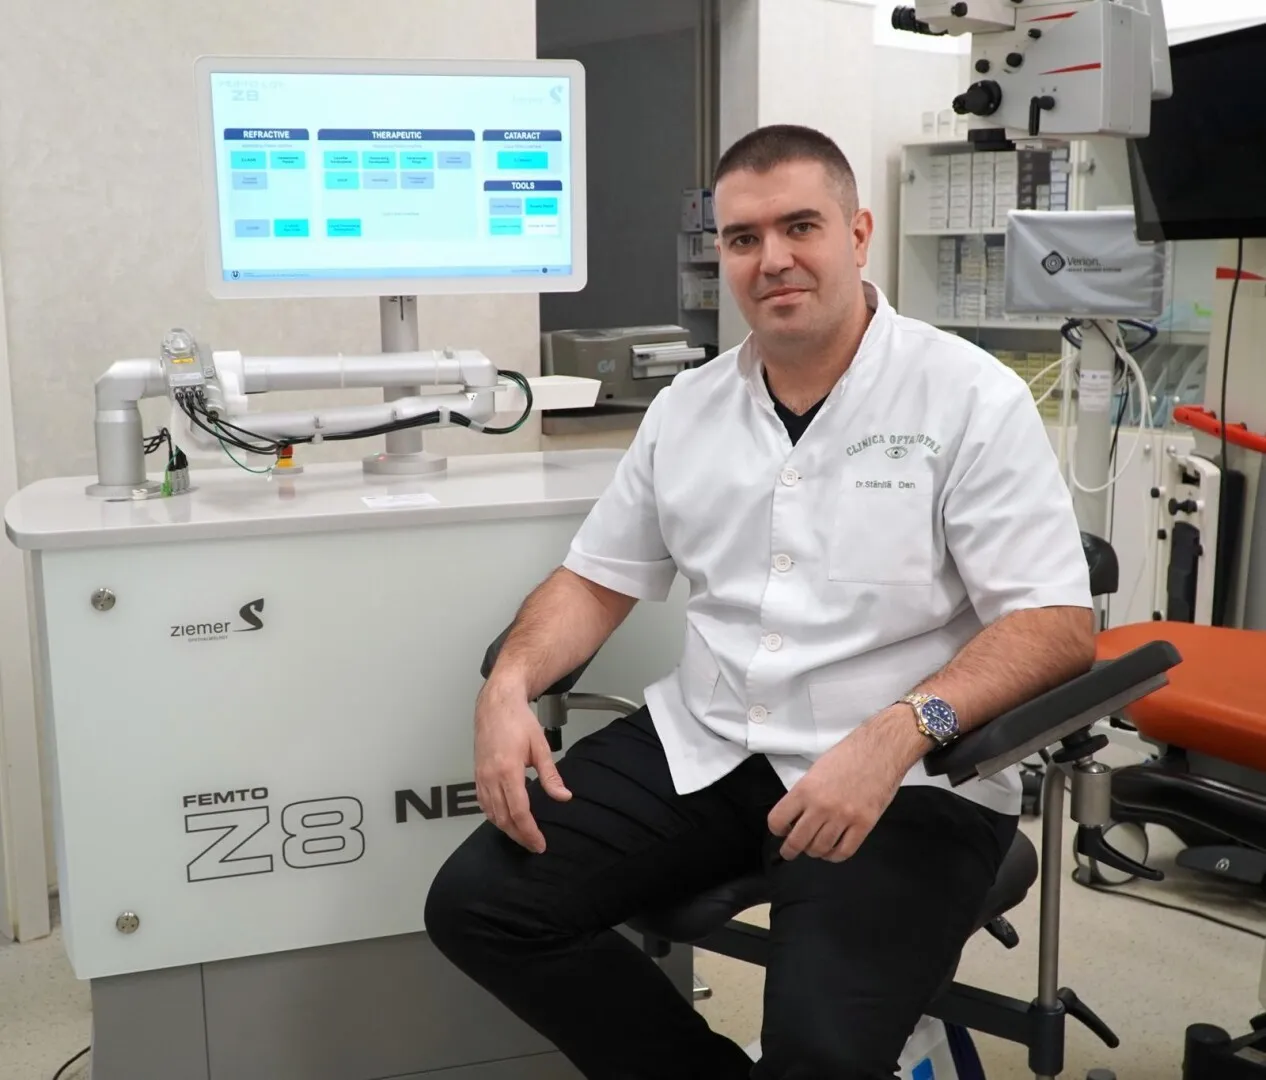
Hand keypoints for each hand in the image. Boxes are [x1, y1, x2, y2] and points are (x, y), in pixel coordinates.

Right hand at [473, 680, 571, 852]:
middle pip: (503, 818)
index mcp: (508, 770)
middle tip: (534, 845)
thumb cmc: (518, 721)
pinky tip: (504, 819)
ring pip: (491, 814)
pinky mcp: (477, 774)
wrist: (496, 705)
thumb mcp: (540, 746)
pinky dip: (494, 816)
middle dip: (519, 836)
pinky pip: (483, 803)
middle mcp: (491, 777)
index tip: (539, 844)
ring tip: (522, 836)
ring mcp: (481, 776)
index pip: (518, 812)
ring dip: (506, 829)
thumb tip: (563, 797)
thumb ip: (551, 776)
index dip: (529, 831)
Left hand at [767, 717, 911, 861]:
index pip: (778, 820)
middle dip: (790, 850)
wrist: (881, 749)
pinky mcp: (864, 824)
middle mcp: (822, 806)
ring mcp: (843, 817)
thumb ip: (804, 794)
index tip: (781, 831)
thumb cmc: (849, 755)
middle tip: (790, 851)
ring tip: (814, 848)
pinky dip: (835, 856)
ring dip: (814, 852)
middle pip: (797, 841)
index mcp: (805, 789)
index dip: (777, 829)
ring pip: (820, 849)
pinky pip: (844, 852)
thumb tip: (796, 815)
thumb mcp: (816, 770)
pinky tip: (832, 850)